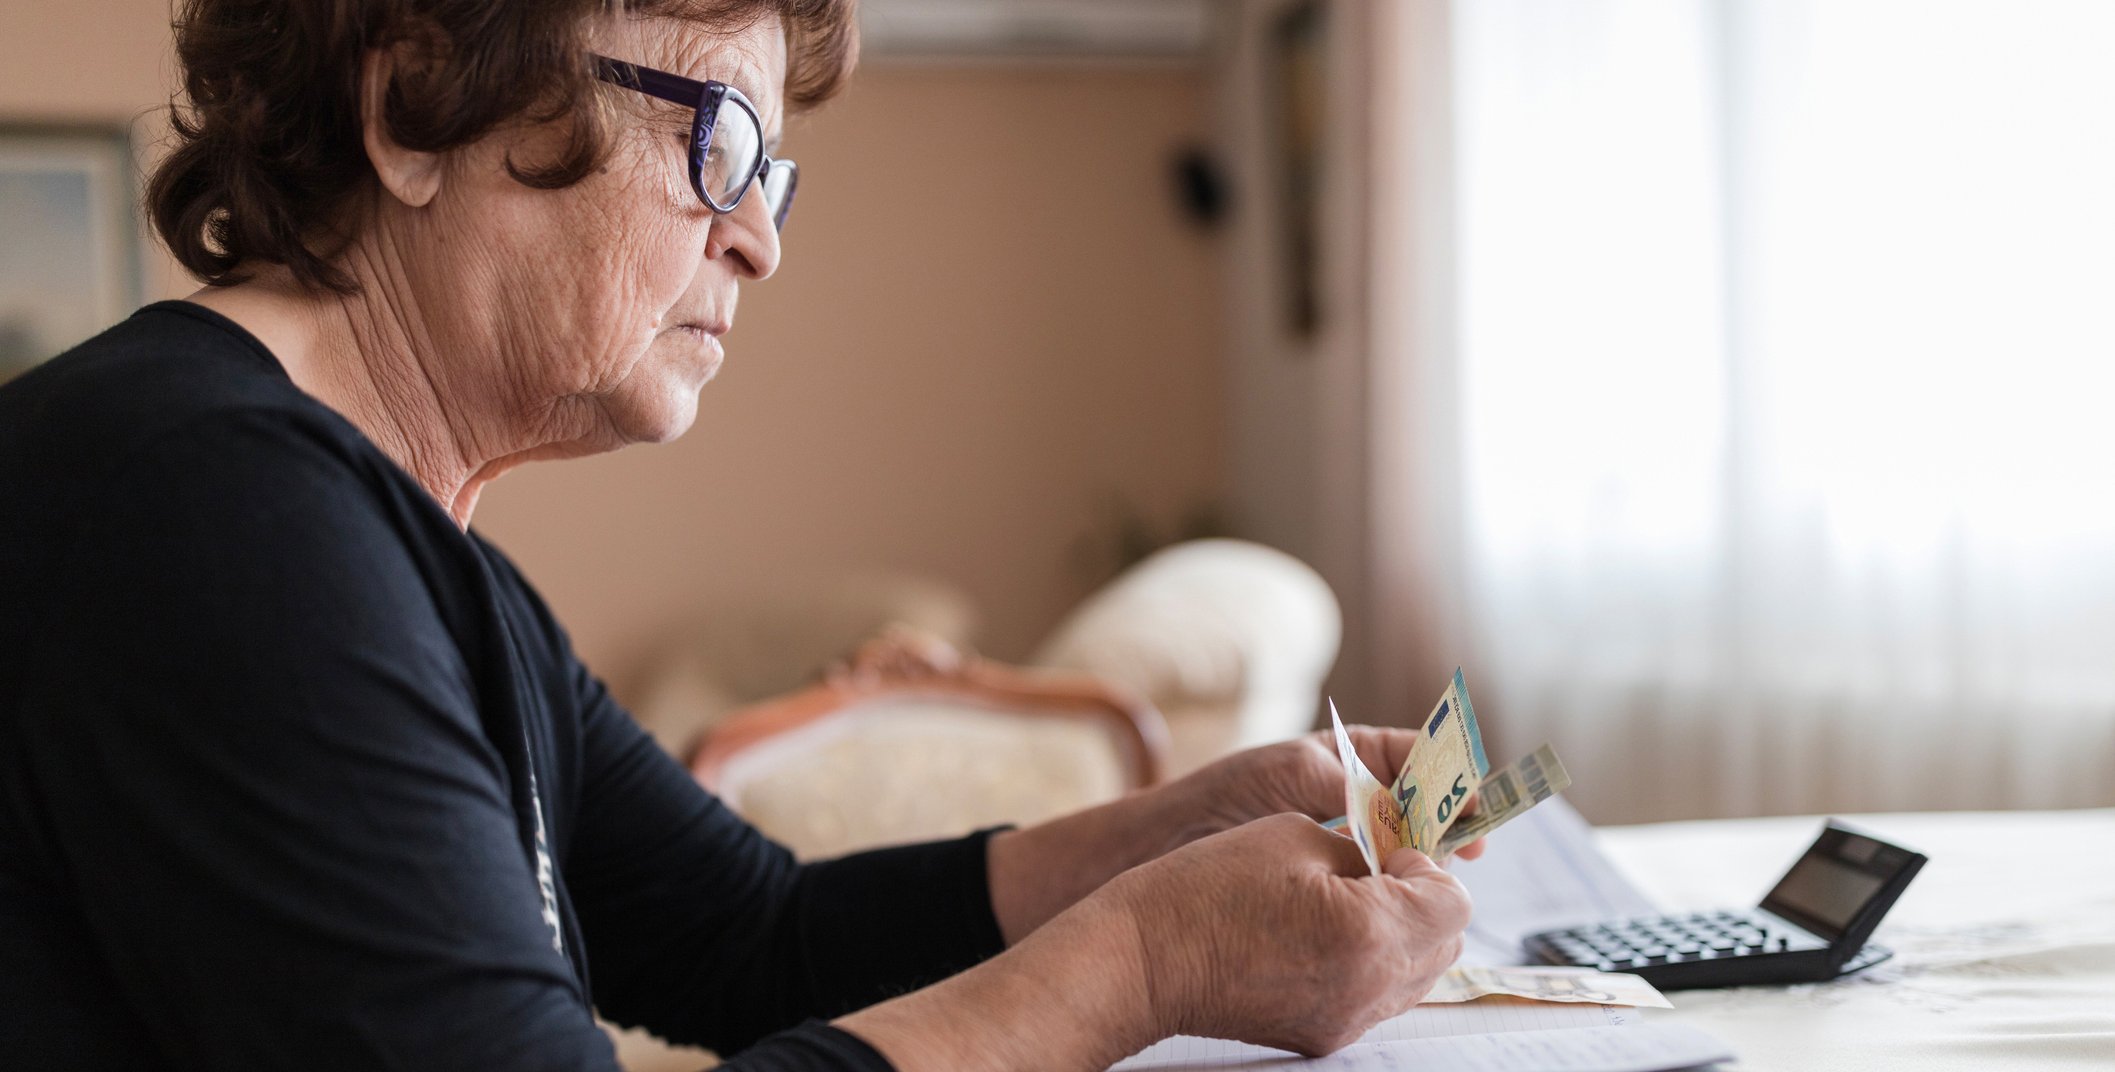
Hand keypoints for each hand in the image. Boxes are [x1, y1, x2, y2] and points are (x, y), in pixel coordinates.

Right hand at [1105, 813, 1471, 1055]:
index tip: (1387, 852)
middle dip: (1424, 901)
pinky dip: (1372, 963)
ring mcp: (1348, 1019)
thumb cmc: (1208, 887)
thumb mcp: (1296, 836)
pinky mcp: (1325, 1037)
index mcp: (1369, 930)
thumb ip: (1366, 850)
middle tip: (1374, 874)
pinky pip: (1380, 997)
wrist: (1143, 961)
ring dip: (1403, 934)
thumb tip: (1401, 867)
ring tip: (1347, 905)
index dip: (1428, 868)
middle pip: (1448, 943)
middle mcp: (1369, 987)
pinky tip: (1324, 938)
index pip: (1453, 902)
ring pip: (1420, 975)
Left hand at [1166, 727, 1488, 861]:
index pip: (1423, 758)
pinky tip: (1405, 903)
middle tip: (1470, 851)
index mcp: (1354, 755)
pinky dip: (1396, 890)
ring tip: (1441, 878)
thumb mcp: (1292, 776)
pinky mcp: (1337, 881)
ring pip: (1407, 848)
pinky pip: (1379, 882)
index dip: (1454, 779)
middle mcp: (1360, 796)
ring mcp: (1351, 840)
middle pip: (1426, 806)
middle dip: (1450, 824)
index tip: (1476, 806)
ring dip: (1426, 861)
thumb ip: (1349, 789)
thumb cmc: (1229, 793)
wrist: (1172, 843)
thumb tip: (1405, 812)